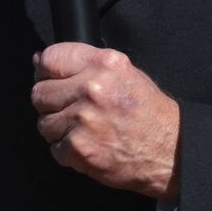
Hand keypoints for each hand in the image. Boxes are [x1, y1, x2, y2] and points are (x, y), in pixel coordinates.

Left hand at [31, 44, 180, 200]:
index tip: (50, 80)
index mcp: (104, 64)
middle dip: (50, 104)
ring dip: (58, 129)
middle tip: (71, 111)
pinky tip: (89, 145)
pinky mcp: (78, 147)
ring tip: (84, 130)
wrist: (171, 151)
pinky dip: (67, 151)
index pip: (50, 59)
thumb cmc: (149, 113)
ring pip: (43, 123)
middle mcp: (92, 89)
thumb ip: (84, 66)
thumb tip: (39, 60)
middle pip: (39, 93)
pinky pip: (54, 148)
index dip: (45, 72)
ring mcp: (83, 119)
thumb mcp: (125, 74)